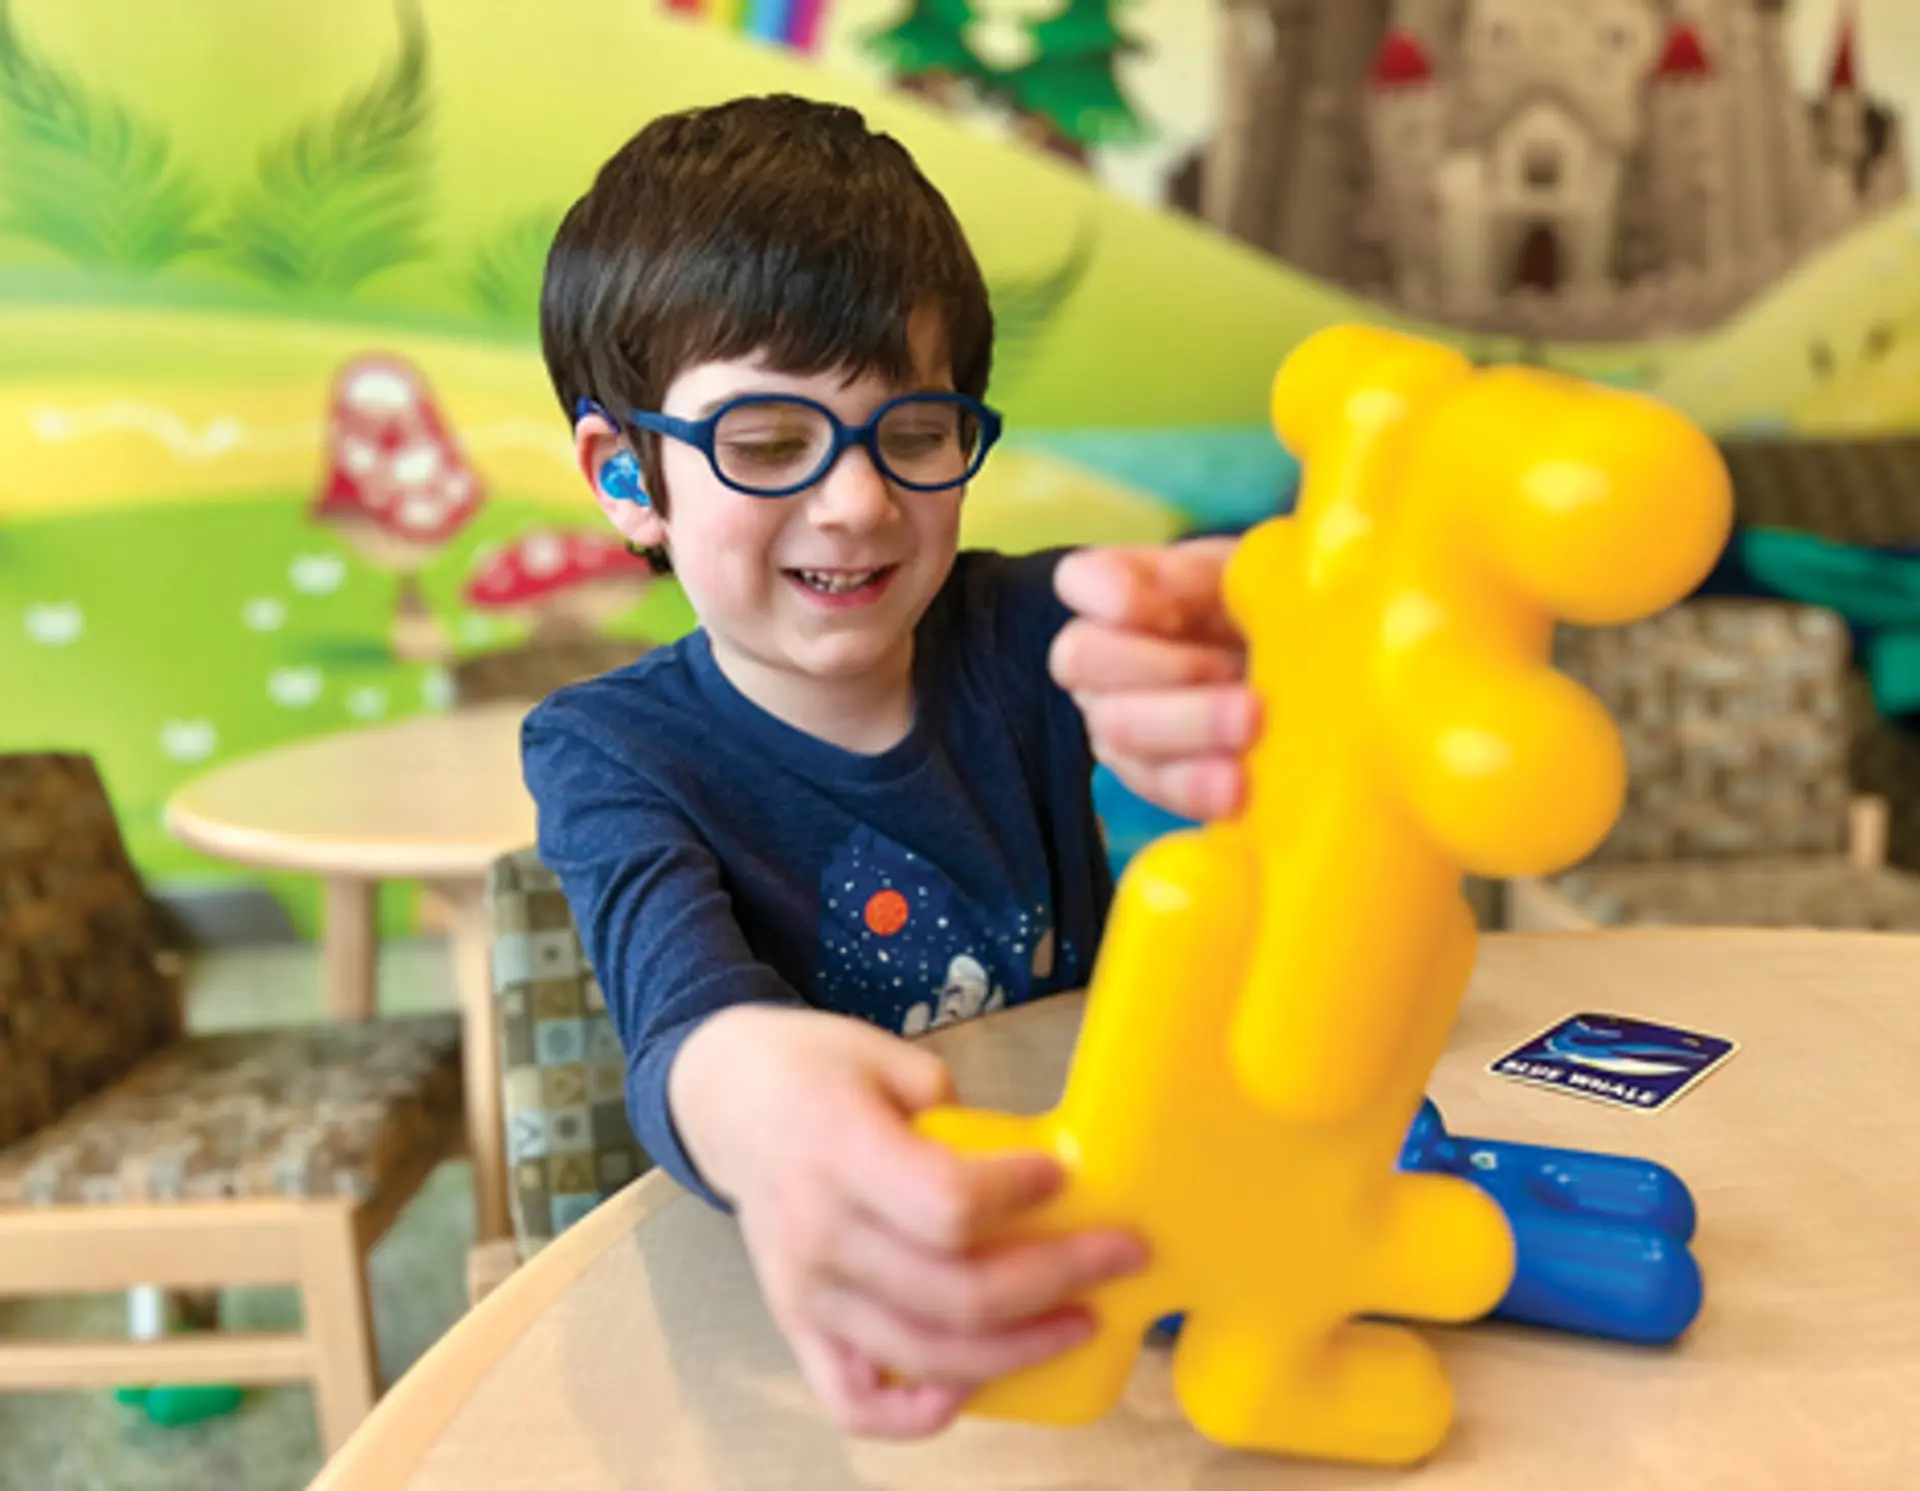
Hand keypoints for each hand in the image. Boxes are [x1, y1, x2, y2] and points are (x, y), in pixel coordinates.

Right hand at [670, 1004, 1146, 1438]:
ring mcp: (804, 1291)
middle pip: (954, 1290)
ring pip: (926, 1352)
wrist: (727, 1097)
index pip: (947, 1202)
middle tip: (1121, 1254)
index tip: (1065, 1177)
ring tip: (1080, 1318)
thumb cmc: (816, 1069)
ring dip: (1019, 1347)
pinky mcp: (797, 1324)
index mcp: (838, 1150)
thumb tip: (1042, 1178)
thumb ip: (958, 1117)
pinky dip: (914, 1416)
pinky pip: (853, 1400)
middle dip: (1058, 1277)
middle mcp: (817, 1232)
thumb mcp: (888, 1057)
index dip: (1019, 1196)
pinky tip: (971, 1390)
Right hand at [1050, 537, 1258, 820]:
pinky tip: (1240, 783)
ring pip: (1116, 729)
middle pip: (1083, 659)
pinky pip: (1156, 786)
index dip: (1111, 595)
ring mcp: (1116, 720)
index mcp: (1123, 591)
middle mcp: (1101, 657)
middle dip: (1161, 666)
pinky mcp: (1149, 777)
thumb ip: (1230, 577)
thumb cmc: (1266, 611)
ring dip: (1188, 725)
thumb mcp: (1256, 579)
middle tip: (1231, 670)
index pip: (1079, 580)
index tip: (1175, 614)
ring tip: (1253, 725)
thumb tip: (1223, 586)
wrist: (1302, 677)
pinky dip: (1198, 785)